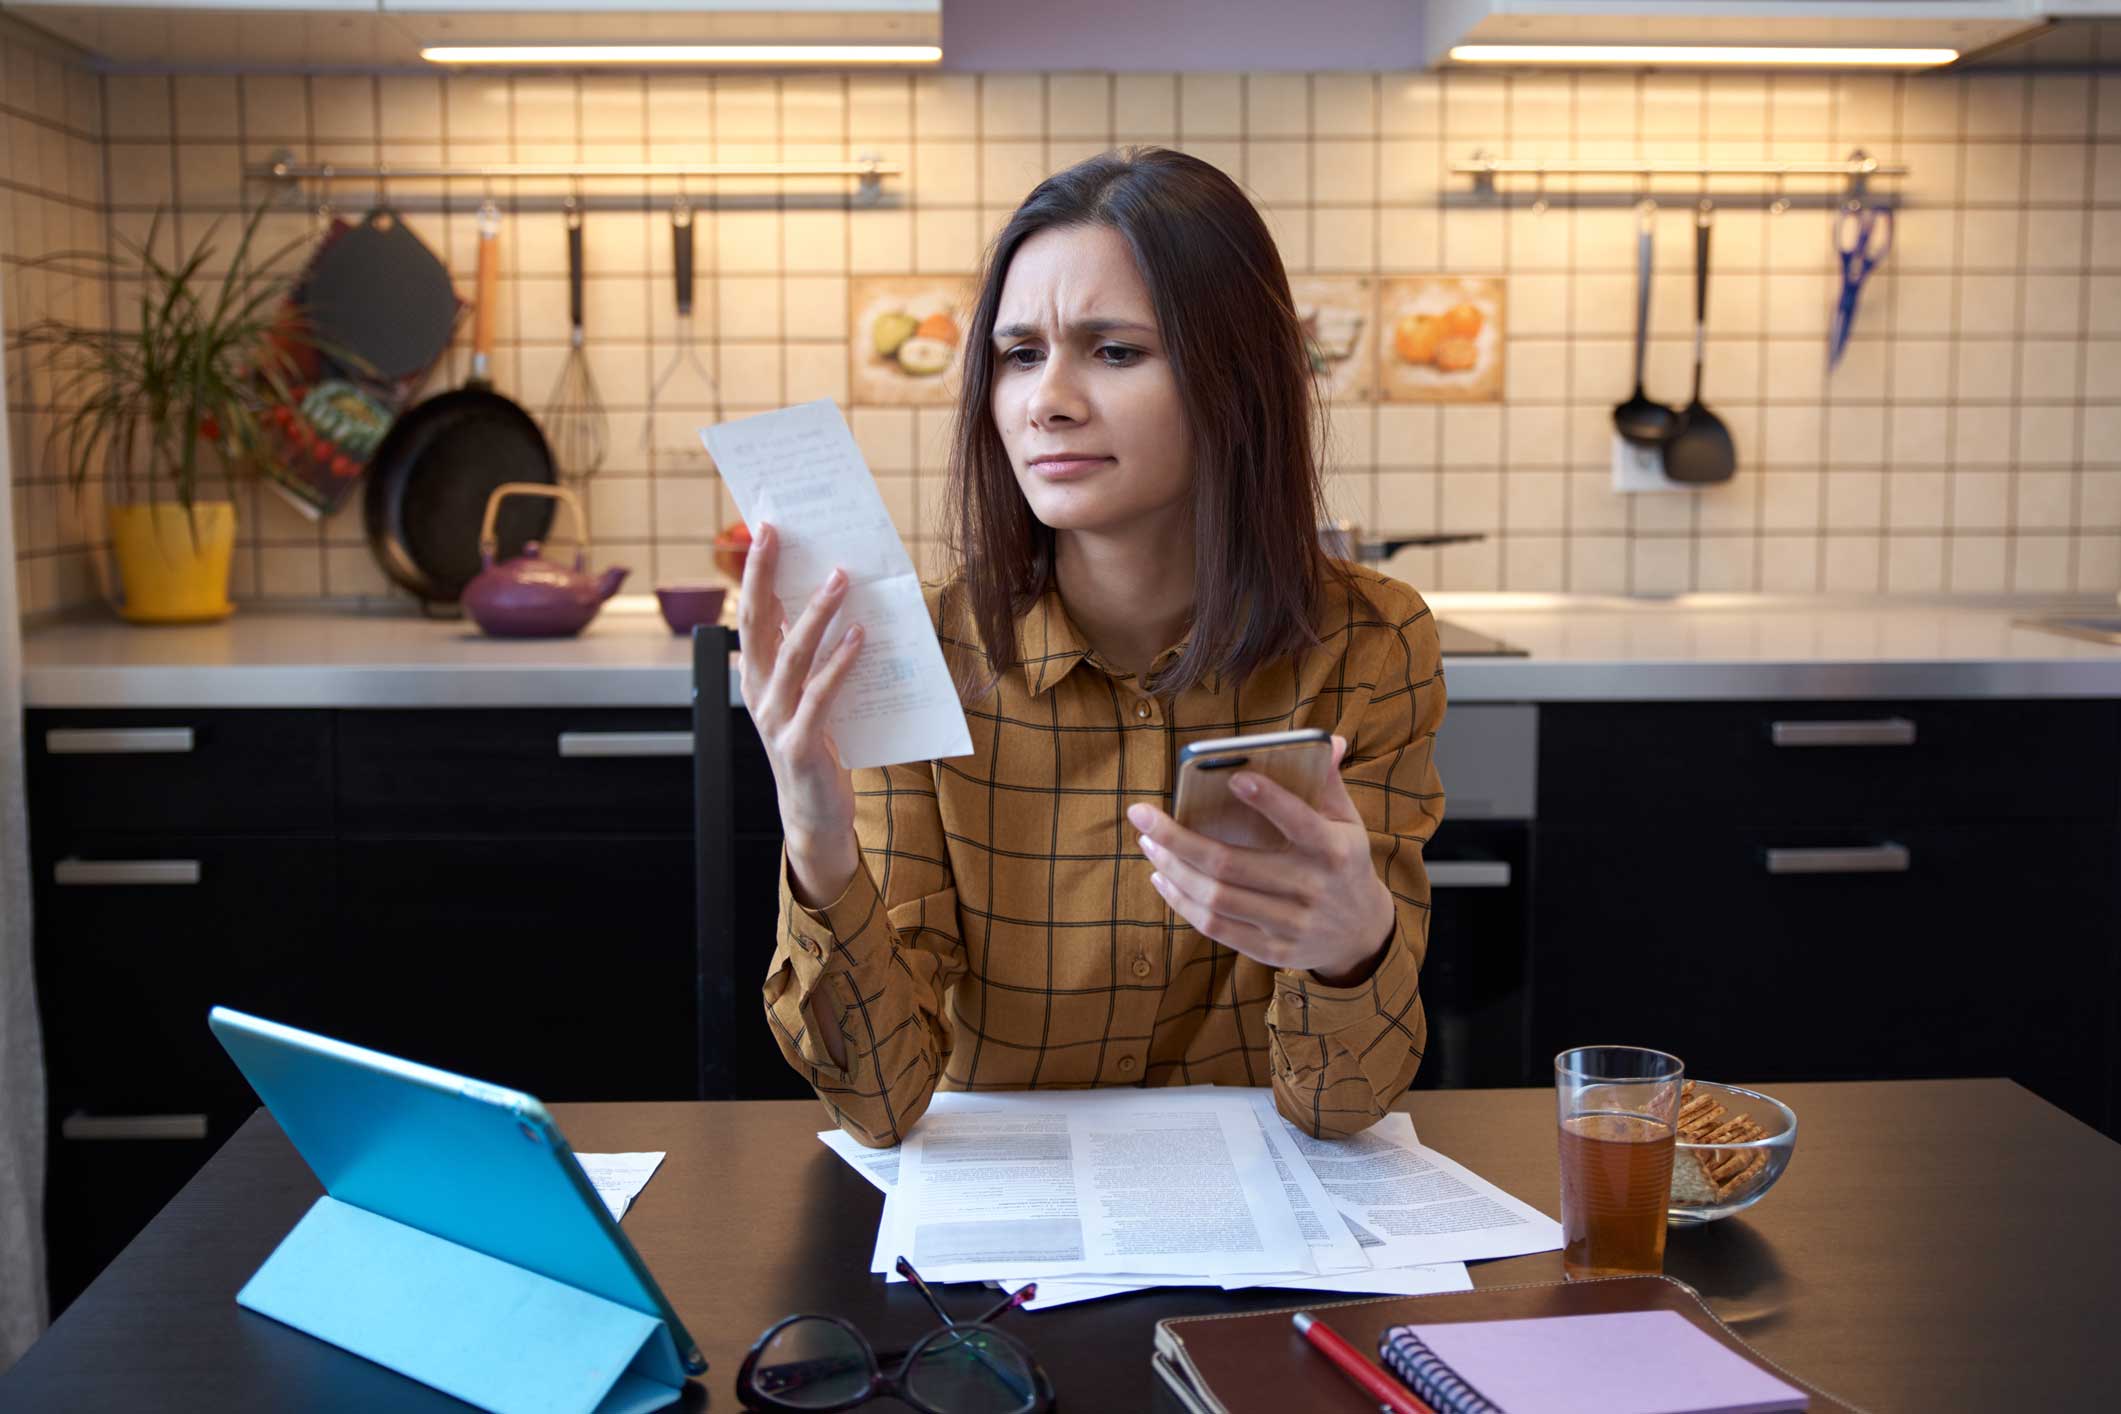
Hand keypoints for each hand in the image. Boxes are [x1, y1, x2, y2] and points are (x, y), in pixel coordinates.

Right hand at [737, 521, 864, 902]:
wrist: (813, 813)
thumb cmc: (814, 743)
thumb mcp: (803, 693)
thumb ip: (806, 653)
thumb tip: (827, 598)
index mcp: (754, 676)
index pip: (749, 614)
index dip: (755, 572)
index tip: (765, 531)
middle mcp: (757, 693)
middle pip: (756, 624)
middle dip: (765, 576)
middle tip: (779, 534)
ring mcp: (775, 719)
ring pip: (792, 654)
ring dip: (815, 612)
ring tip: (839, 577)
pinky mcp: (799, 743)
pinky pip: (821, 694)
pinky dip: (839, 663)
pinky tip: (859, 637)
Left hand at [1127, 735, 1395, 986]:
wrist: (1360, 934)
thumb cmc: (1343, 863)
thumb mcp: (1348, 823)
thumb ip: (1329, 783)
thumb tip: (1329, 740)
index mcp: (1334, 850)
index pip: (1299, 821)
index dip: (1268, 800)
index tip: (1232, 777)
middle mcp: (1312, 889)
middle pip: (1232, 864)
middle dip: (1178, 838)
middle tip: (1142, 815)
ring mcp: (1291, 924)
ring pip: (1216, 897)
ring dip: (1173, 869)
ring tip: (1149, 843)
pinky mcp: (1272, 950)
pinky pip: (1216, 927)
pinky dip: (1182, 902)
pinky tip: (1163, 878)